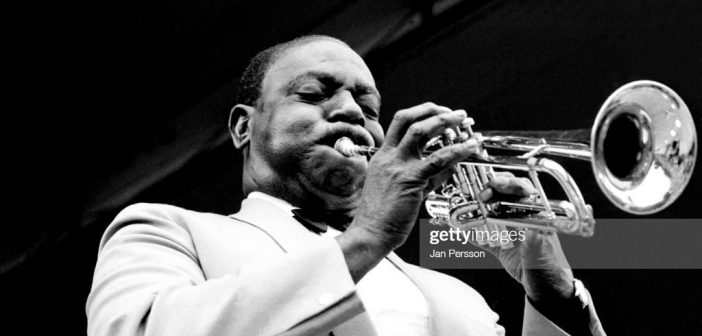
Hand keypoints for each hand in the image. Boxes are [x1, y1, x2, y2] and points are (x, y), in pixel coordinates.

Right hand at [337, 103, 478, 280]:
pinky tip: (469, 148)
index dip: (421, 113)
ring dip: (444, 121)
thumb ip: (421, 176)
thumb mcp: (398, 189)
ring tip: (463, 120)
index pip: (400, 124)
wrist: (370, 234)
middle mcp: (388, 157)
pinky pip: (437, 159)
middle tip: (454, 113)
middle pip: (407, 119)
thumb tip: (446, 167)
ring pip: (421, 131)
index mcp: (382, 157)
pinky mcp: (410, 180)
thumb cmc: (381, 217)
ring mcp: (398, 166)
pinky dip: (456, 150)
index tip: (438, 113)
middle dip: (433, 110)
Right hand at [476, 172, 575, 302]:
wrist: (547, 294)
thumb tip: (532, 233)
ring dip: (477, 208)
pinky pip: (482, 235)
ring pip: (490, 212)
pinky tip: (460, 227)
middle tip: (480, 195)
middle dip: (490, 191)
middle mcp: (522, 221)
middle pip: (505, 197)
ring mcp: (509, 233)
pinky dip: (471, 231)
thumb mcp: (545, 263)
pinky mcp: (499, 247)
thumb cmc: (552, 276)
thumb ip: (537, 249)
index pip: (524, 193)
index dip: (510, 184)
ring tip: (465, 207)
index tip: (496, 183)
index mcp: (537, 219)